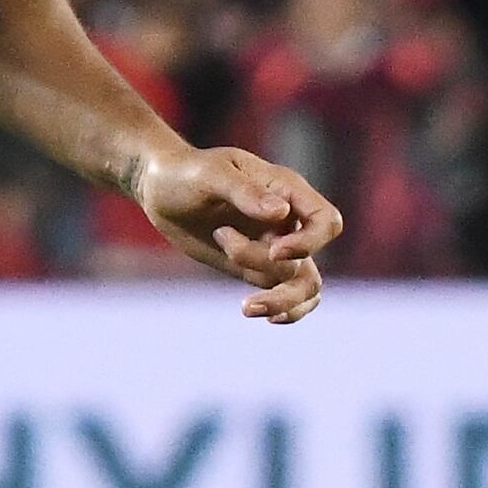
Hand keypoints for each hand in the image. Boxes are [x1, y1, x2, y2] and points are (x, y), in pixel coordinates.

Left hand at [134, 144, 343, 321]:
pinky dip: (283, 311)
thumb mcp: (211, 175)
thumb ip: (246, 193)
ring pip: (303, 285)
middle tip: (230, 254)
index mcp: (286, 191)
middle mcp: (288, 221)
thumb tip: (281, 213)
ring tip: (245, 306)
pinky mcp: (256, 267)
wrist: (161, 190)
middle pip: (311, 260)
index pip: (326, 221)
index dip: (309, 242)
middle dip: (275, 269)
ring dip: (279, 300)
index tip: (274, 249)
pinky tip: (261, 314)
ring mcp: (274, 246)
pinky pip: (286, 295)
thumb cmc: (187, 173)